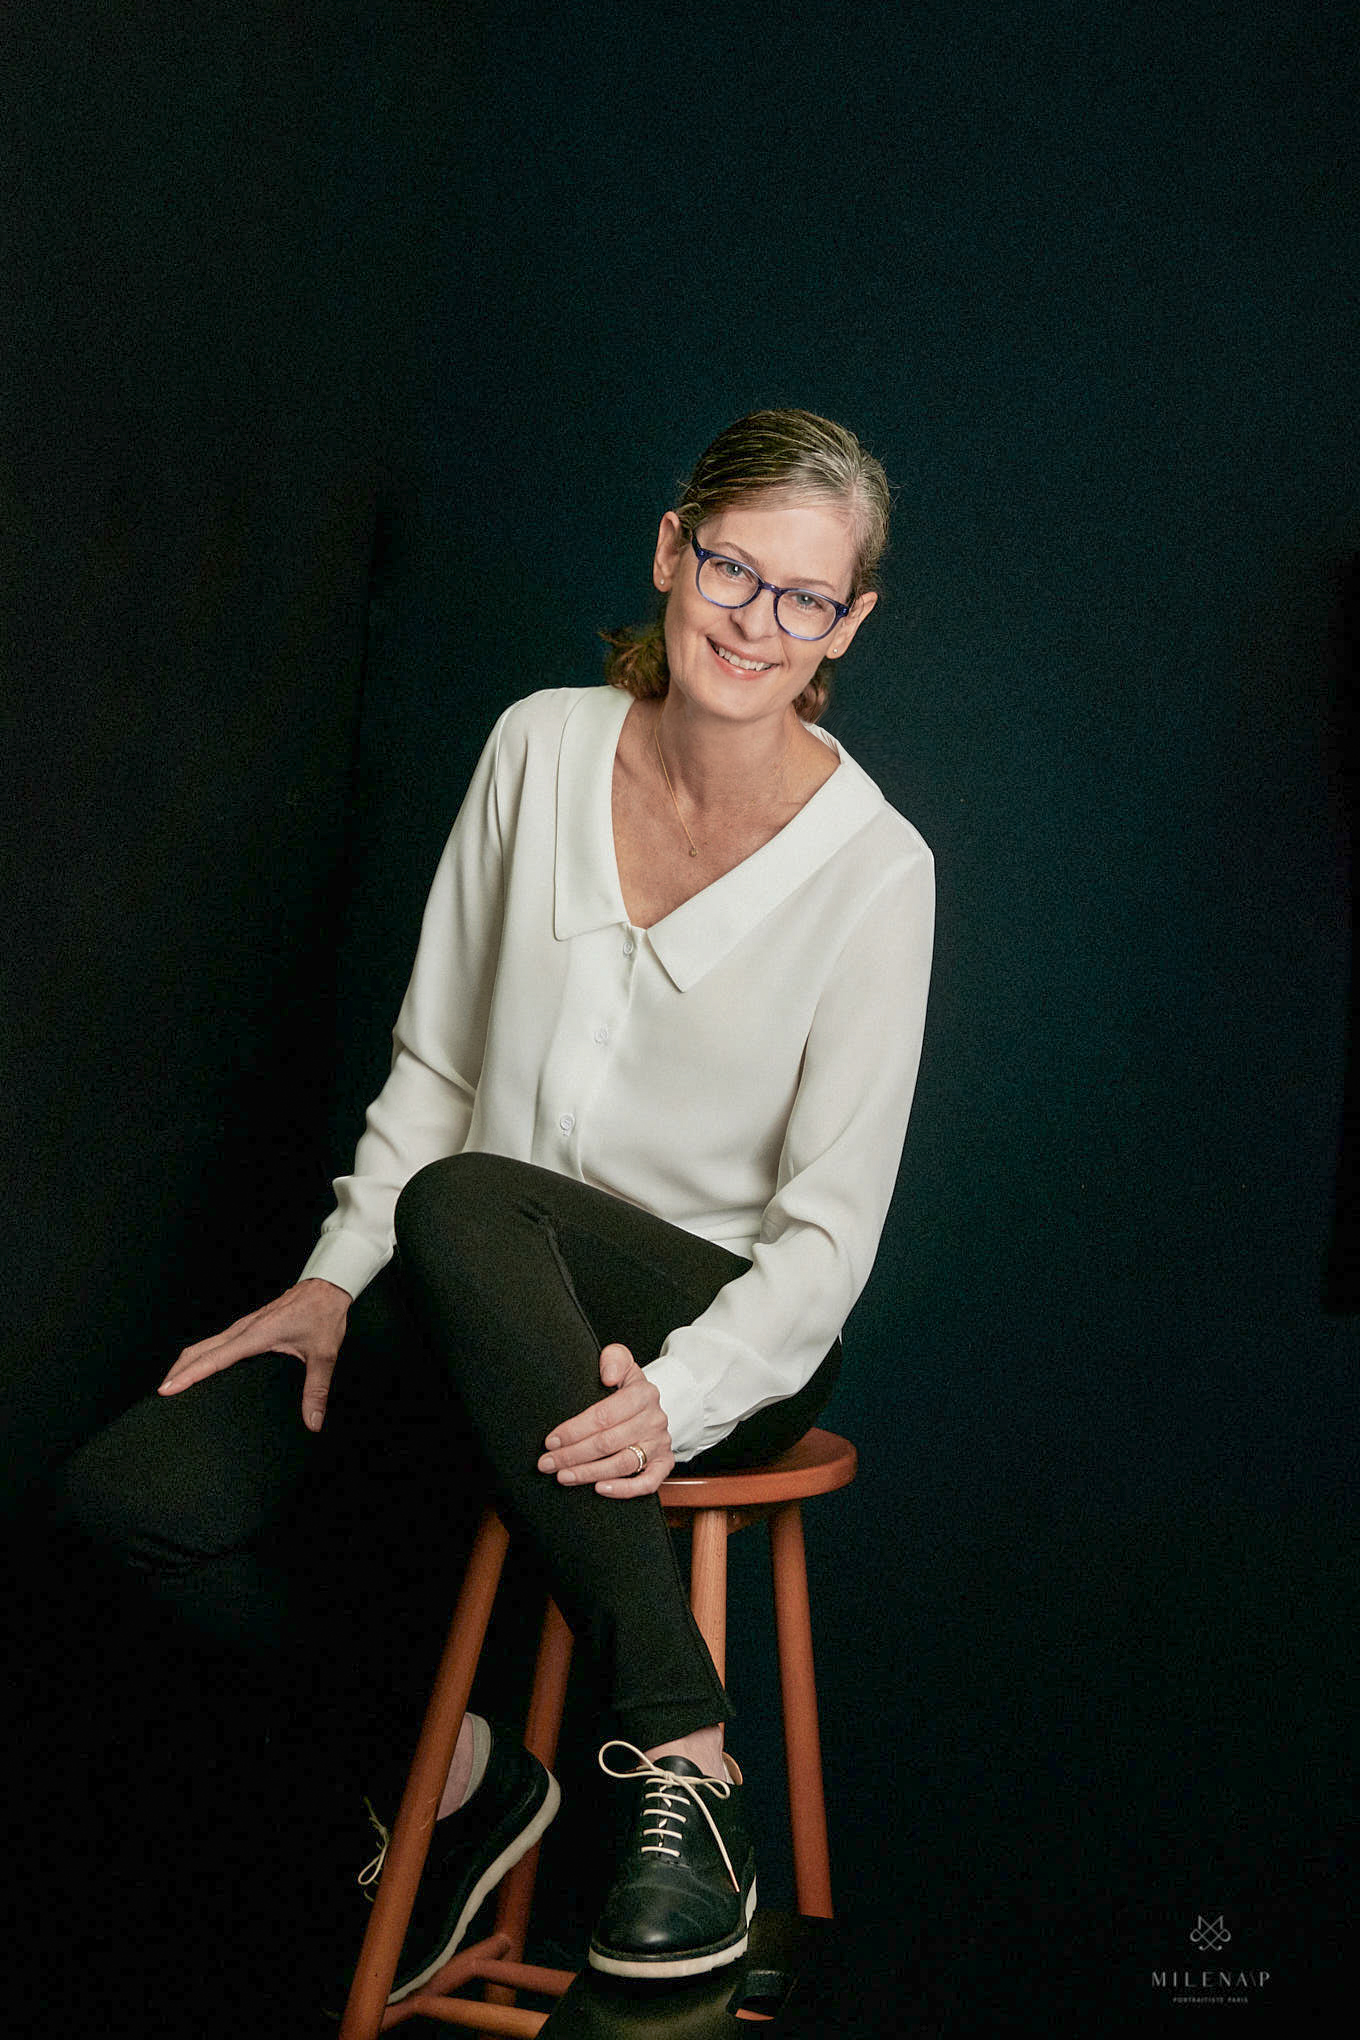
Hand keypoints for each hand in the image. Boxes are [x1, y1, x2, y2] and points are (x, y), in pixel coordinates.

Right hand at [158, 1278, 352, 1431]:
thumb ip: (316, 1389)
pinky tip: (200, 1368)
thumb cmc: (323, 1315)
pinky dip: (200, 1355)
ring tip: (172, 1385)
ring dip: (186, 1362)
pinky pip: (216, 1342)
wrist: (327, 1287)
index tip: (166, 1389)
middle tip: (160, 1396)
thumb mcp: (323, 1354)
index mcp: (255, 1336)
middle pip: (199, 1350)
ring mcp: (244, 1326)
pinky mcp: (248, 1326)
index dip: (188, 1375)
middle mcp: (243, 1329)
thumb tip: (313, 1421)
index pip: (213, 1359)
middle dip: (177, 1371)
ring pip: (205, 1344)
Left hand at [538, 1343, 674, 1497]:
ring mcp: (660, 1443)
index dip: (574, 1430)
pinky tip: (599, 1489)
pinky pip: (647, 1483)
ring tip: (563, 1476)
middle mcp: (655, 1419)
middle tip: (547, 1463)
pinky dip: (624, 1490)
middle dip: (573, 1455)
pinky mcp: (664, 1464)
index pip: (604, 1415)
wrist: (651, 1405)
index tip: (551, 1440)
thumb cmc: (627, 1386)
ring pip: (623, 1464)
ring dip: (589, 1473)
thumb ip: (613, 1358)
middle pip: (608, 1442)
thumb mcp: (621, 1362)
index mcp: (644, 1393)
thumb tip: (607, 1375)